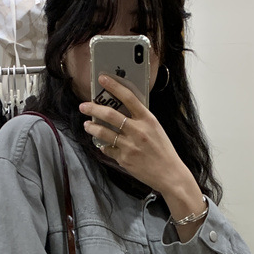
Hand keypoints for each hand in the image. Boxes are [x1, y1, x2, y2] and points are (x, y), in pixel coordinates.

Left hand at [79, 74, 196, 203]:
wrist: (169, 174)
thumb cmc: (163, 151)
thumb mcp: (156, 129)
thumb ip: (140, 119)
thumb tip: (122, 110)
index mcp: (147, 119)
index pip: (128, 97)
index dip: (113, 86)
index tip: (102, 79)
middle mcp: (137, 131)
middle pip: (110, 115)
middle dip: (93, 109)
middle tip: (84, 106)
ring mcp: (129, 146)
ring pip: (104, 132)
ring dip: (92, 127)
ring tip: (87, 125)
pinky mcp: (124, 159)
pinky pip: (108, 149)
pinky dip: (103, 146)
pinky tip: (102, 144)